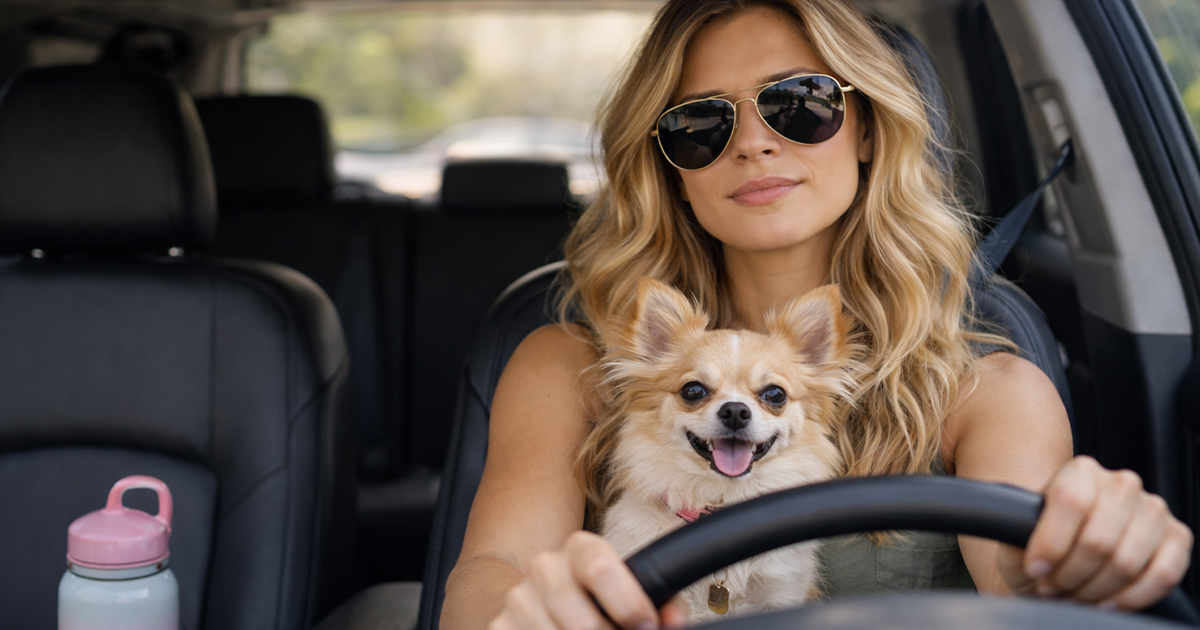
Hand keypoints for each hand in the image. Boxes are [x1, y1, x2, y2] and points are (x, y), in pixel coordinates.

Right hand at [488, 531, 688, 629]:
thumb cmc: (596, 597)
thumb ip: (660, 601)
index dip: (628, 604)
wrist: (540, 599)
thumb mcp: (627, 588)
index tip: (645, 627)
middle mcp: (544, 567)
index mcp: (580, 549)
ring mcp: (518, 599)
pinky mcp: (499, 626)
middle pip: (582, 622)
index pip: (598, 567)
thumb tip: (673, 621)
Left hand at [997, 455, 1192, 609]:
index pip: (1072, 501)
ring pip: (1127, 562)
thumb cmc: (1040, 544)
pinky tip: (1106, 602)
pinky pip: (1163, 575)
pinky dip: (1131, 598)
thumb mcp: (1015, 534)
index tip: (1036, 569)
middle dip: (1071, 575)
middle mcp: (1121, 484)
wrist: (1067, 555)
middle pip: (1098, 539)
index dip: (1051, 543)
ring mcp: (1153, 509)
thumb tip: (1025, 546)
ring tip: (1075, 595)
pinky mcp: (1177, 537)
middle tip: (1053, 588)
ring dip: (1095, 590)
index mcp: (1080, 471)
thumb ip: (1015, 533)